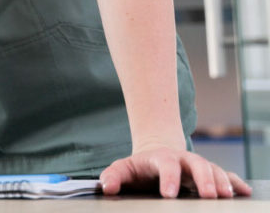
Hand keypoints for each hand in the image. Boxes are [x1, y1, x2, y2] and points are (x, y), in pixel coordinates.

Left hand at [100, 146, 250, 197]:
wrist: (156, 152)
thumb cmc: (141, 166)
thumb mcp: (125, 168)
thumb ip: (113, 176)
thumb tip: (105, 187)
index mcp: (163, 158)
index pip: (167, 165)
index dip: (169, 179)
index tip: (169, 194)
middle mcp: (184, 160)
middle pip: (197, 164)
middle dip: (204, 179)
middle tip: (208, 196)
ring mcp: (198, 166)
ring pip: (214, 170)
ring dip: (222, 182)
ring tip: (226, 196)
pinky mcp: (209, 174)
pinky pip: (226, 176)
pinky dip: (235, 182)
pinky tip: (244, 191)